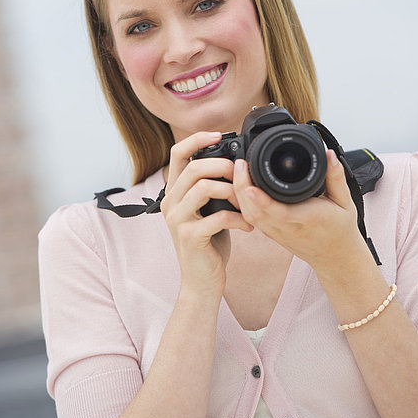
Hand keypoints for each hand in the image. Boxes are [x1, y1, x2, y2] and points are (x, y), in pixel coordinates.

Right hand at [161, 132, 253, 297]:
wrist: (202, 282)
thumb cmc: (209, 243)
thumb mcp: (206, 210)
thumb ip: (210, 188)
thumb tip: (234, 163)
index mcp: (173, 192)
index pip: (177, 153)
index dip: (197, 139)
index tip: (219, 135)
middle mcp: (169, 203)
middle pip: (194, 167)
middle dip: (224, 167)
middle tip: (242, 178)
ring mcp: (177, 220)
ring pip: (204, 187)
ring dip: (233, 192)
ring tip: (246, 205)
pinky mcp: (190, 237)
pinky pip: (218, 216)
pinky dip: (239, 219)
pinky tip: (248, 226)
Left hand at [233, 149, 370, 276]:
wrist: (334, 256)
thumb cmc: (340, 228)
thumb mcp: (345, 202)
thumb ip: (336, 177)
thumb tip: (329, 154)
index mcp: (309, 219)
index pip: (281, 212)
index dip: (263, 201)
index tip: (251, 187)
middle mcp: (289, 228)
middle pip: (258, 212)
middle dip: (243, 188)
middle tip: (240, 164)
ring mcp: (277, 232)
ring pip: (250, 216)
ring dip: (239, 195)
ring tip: (238, 170)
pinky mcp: (270, 233)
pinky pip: (251, 219)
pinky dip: (242, 203)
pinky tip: (239, 185)